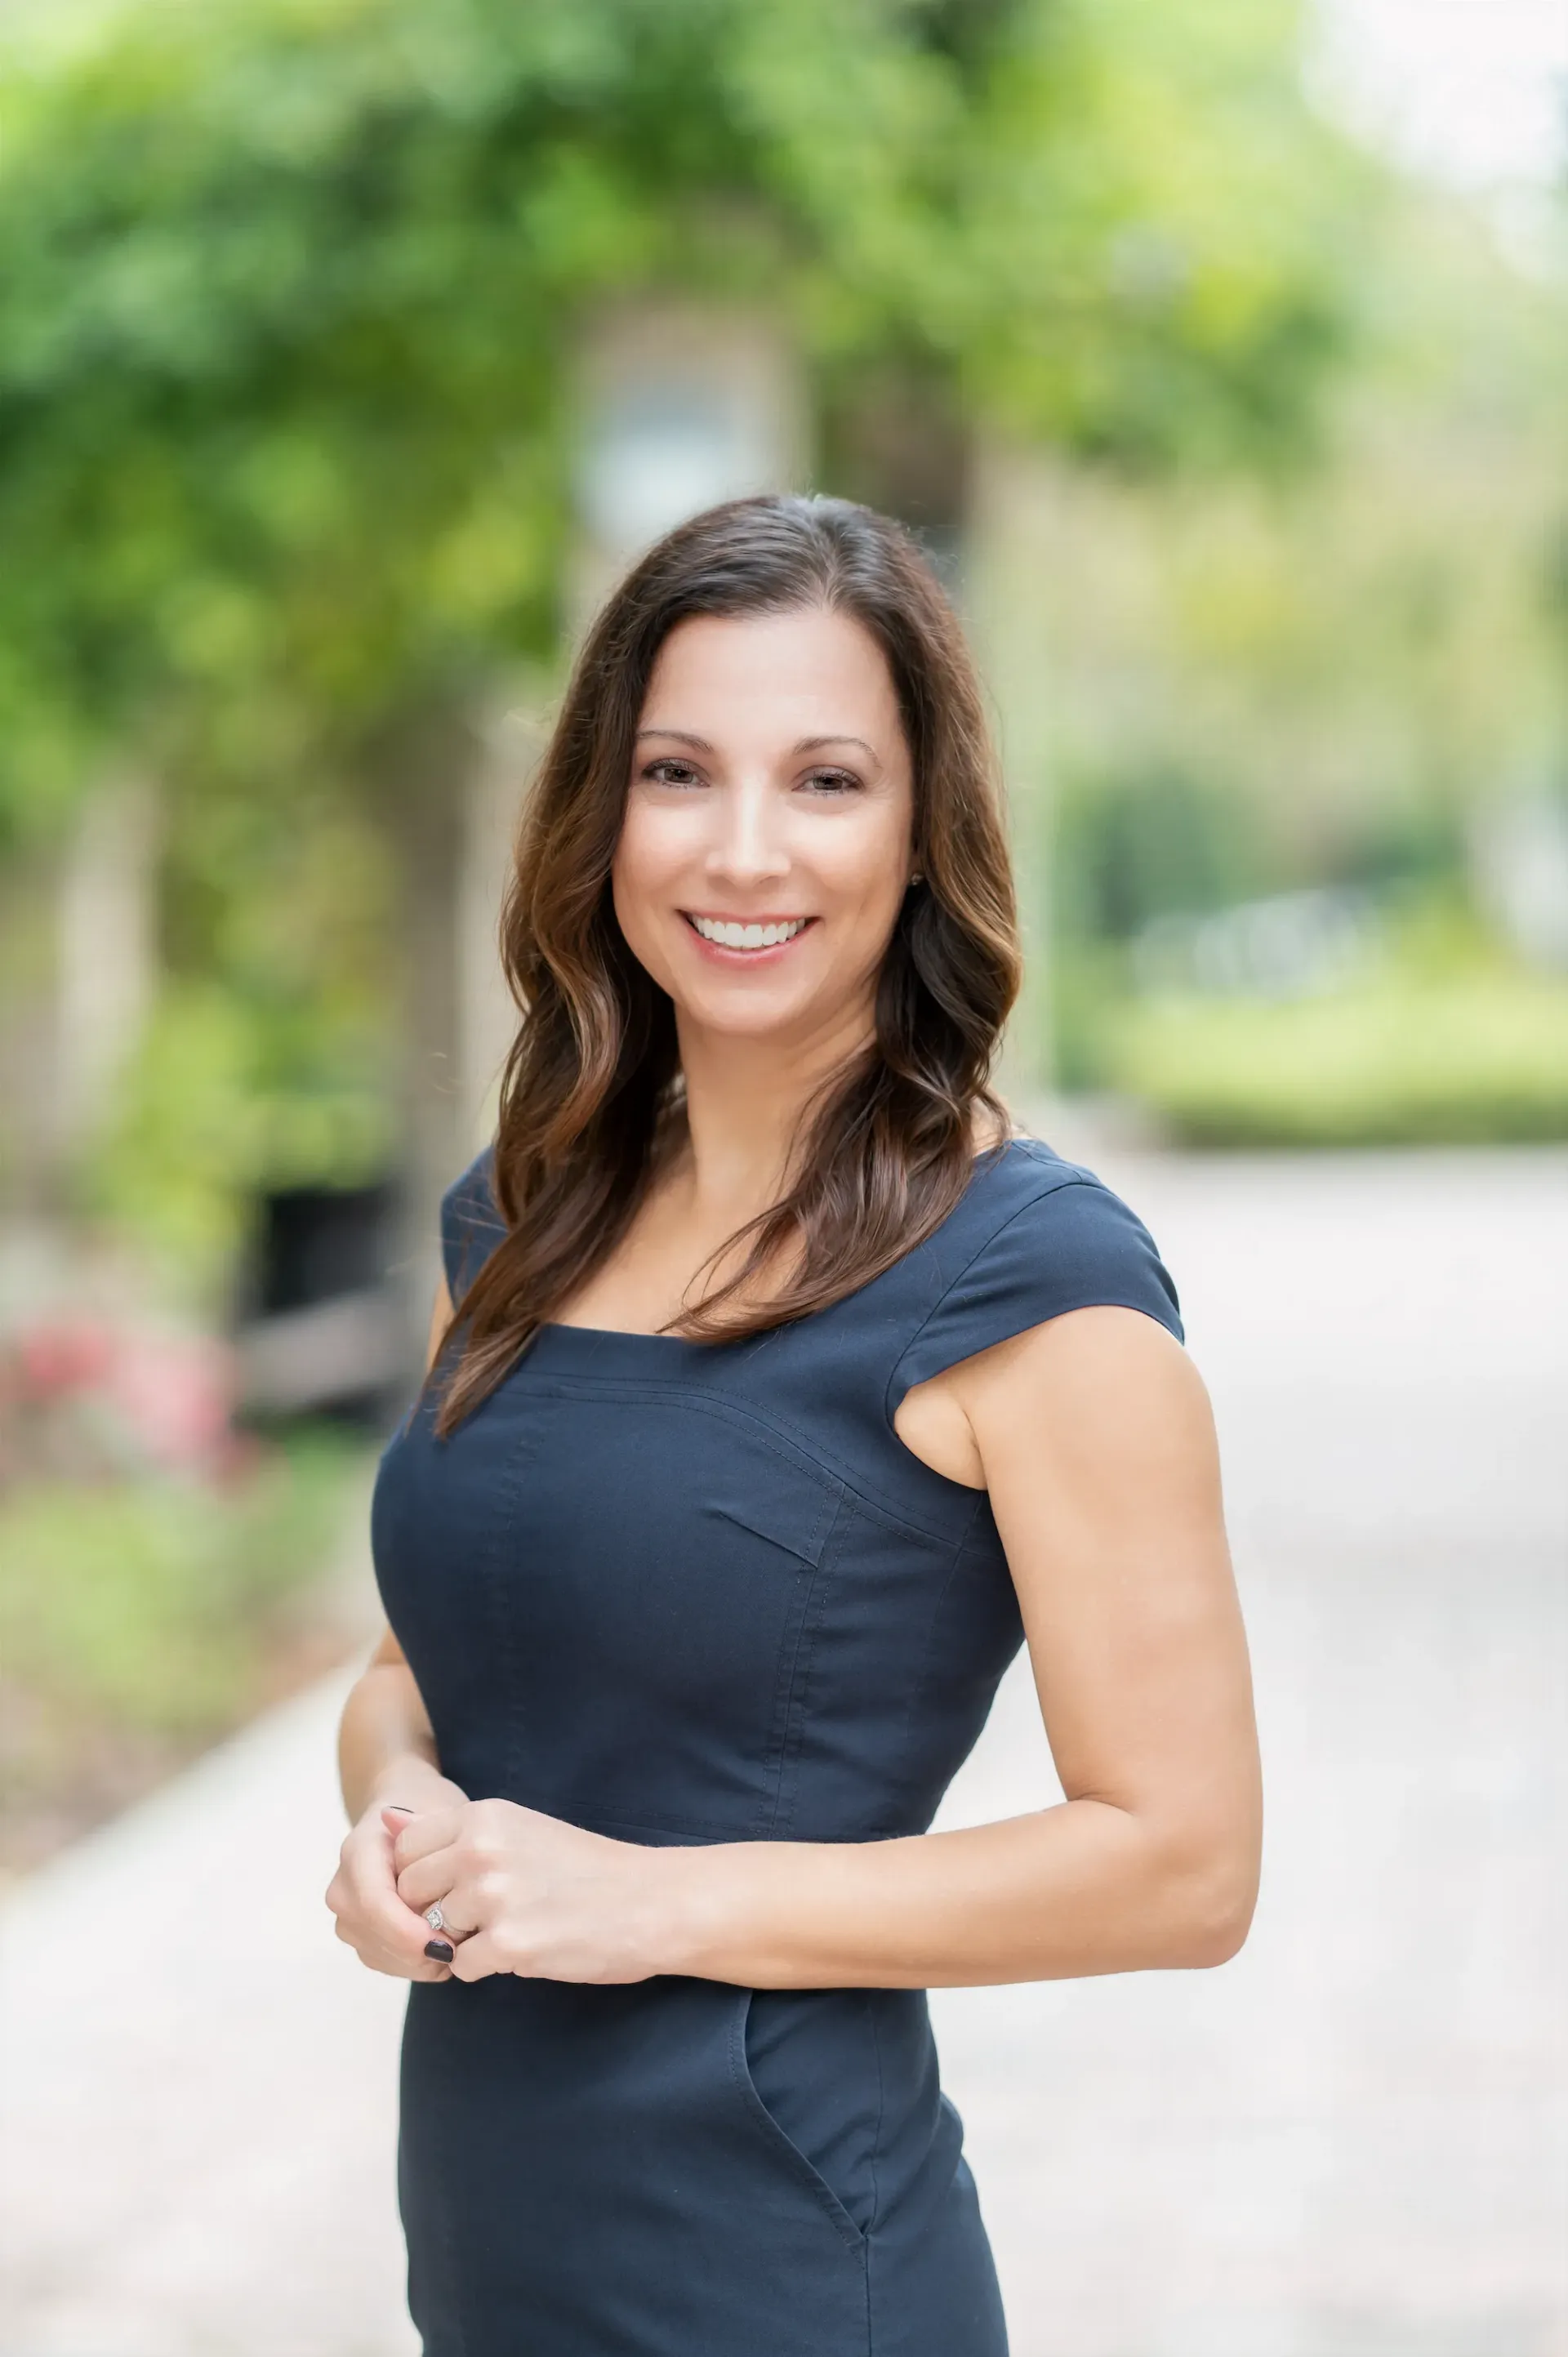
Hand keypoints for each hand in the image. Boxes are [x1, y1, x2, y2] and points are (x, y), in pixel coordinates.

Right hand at [325, 1779, 469, 1981]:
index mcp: (358, 1851)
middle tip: (463, 1953)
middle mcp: (343, 1886)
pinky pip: (383, 1962)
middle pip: (373, 1935)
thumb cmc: (429, 1816)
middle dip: (417, 1952)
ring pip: (378, 1955)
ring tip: (458, 1947)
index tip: (447, 1945)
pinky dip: (414, 1965)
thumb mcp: (438, 1815)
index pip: (373, 1903)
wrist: (408, 1818)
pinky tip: (441, 1950)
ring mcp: (346, 1914)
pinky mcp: (358, 1936)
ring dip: (418, 1961)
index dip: (406, 1931)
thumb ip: (426, 1830)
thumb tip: (397, 1824)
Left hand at [389, 1796, 674, 1984]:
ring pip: (433, 1931)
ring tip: (512, 1927)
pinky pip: (463, 1966)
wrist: (652, 1902)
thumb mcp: (517, 1829)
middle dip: (433, 1911)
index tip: (455, 1886)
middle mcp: (481, 1849)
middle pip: (409, 1893)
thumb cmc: (585, 1869)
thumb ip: (452, 1832)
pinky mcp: (510, 1943)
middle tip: (482, 1915)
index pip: (404, 1850)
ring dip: (462, 1940)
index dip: (422, 1877)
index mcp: (483, 1816)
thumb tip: (383, 1824)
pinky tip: (526, 1948)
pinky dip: (487, 1966)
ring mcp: (493, 1897)